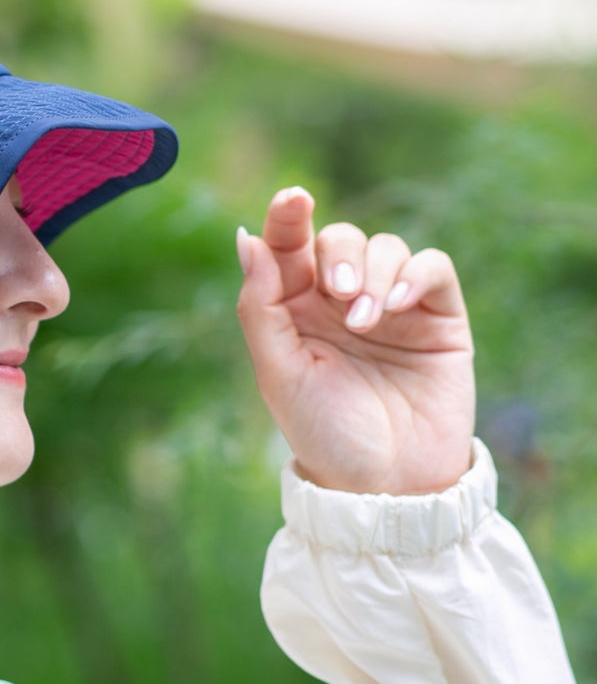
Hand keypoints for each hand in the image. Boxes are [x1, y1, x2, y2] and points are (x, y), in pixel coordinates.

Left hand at [235, 186, 474, 495]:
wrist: (386, 483)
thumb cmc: (324, 433)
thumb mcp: (279, 373)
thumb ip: (260, 307)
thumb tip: (246, 240)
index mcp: (294, 312)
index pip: (288, 248)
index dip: (287, 218)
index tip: (292, 200)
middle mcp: (340, 303)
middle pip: (338, 240)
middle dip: (337, 256)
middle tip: (338, 293)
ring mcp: (390, 307)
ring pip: (385, 246)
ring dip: (374, 272)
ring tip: (365, 321)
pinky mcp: (437, 316)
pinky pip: (431, 267)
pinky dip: (414, 274)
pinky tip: (397, 304)